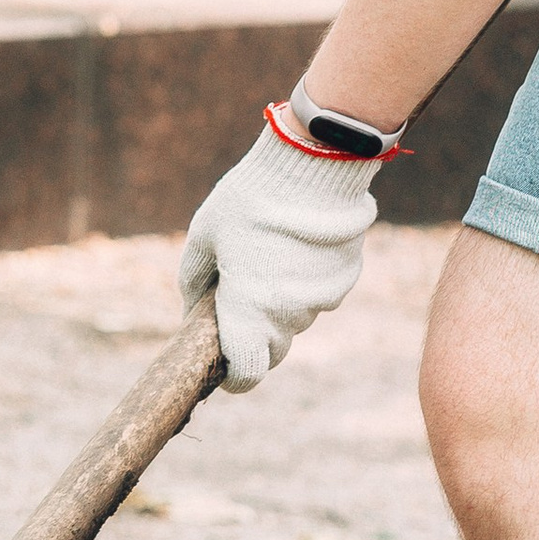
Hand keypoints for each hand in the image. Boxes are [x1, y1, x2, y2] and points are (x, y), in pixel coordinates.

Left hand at [179, 103, 386, 391]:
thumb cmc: (249, 199)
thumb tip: (191, 311)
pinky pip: (320, 293)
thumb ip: (194, 280)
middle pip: (273, 346)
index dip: (235, 374)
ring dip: (281, 304)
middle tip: (240, 295)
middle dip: (255, 333)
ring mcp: (323, 297)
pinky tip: (297, 245)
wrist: (313, 165)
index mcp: (249, 310)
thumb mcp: (205, 235)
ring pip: (297, 317)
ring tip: (268, 258)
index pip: (247, 373)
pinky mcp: (346, 277)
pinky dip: (306, 281)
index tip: (226, 362)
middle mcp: (289, 313)